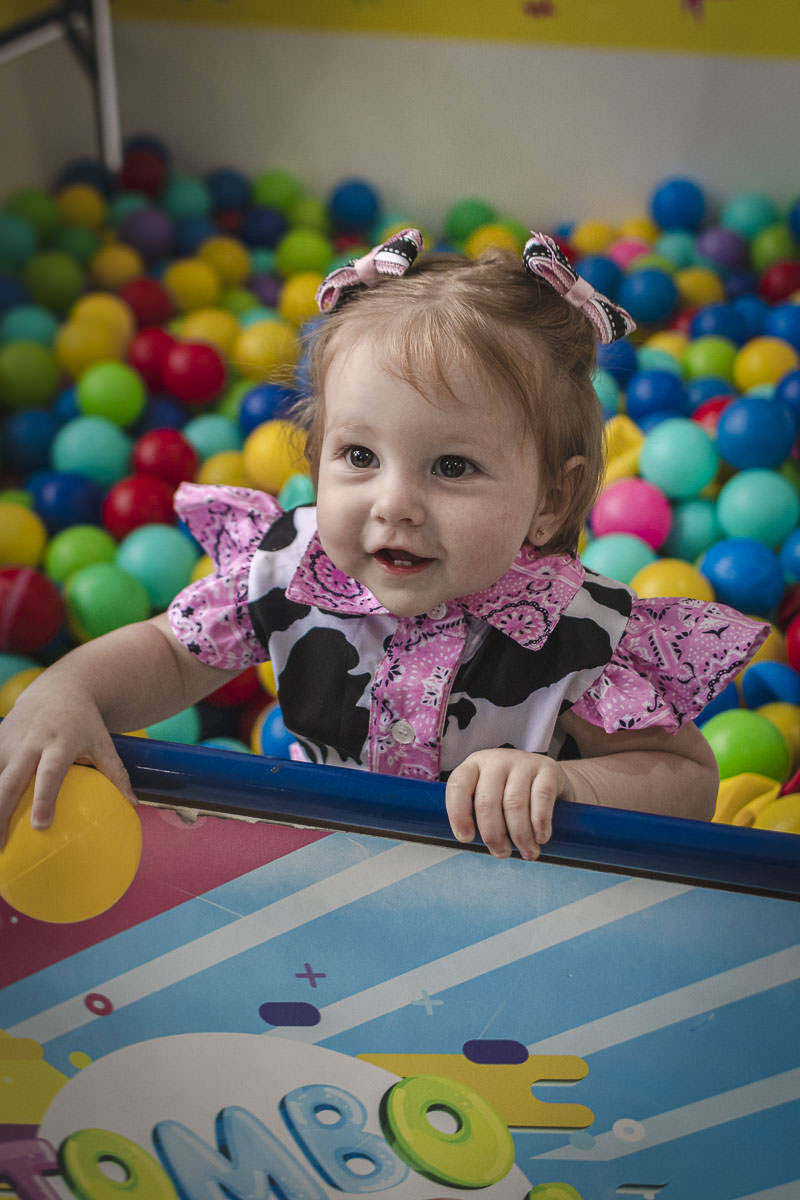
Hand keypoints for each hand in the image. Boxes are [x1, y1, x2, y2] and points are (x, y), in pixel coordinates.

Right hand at [0, 676, 136, 848]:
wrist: (59, 688)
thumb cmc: (86, 724)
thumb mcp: (104, 743)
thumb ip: (117, 774)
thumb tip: (134, 805)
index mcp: (60, 743)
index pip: (50, 774)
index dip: (44, 799)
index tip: (40, 826)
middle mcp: (30, 743)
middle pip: (10, 781)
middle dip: (1, 812)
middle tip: (0, 846)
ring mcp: (8, 741)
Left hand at [445, 749, 572, 860]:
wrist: (551, 778)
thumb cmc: (511, 794)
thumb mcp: (490, 797)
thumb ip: (477, 814)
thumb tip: (471, 843)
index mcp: (474, 766)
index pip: (458, 787)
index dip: (458, 815)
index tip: (466, 839)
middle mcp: (496, 760)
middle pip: (487, 801)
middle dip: (493, 835)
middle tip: (502, 853)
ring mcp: (522, 762)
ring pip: (514, 804)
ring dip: (519, 835)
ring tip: (526, 852)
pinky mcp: (547, 768)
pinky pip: (541, 798)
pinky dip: (540, 824)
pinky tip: (541, 838)